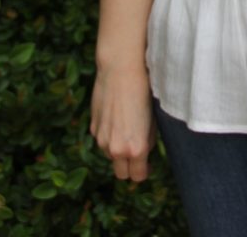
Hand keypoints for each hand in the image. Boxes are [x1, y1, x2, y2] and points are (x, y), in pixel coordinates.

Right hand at [90, 64, 155, 181]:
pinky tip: (117, 116)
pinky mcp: (93, 127)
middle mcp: (116, 148)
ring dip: (118, 149)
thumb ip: (147, 140)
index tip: (147, 164)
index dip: (144, 171)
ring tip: (128, 127)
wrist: (121, 69)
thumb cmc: (144, 90)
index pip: (137, 176)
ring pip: (110, 156)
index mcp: (135, 148)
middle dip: (129, 166)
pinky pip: (102, 140)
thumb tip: (144, 152)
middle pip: (121, 173)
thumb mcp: (154, 119)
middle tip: (137, 152)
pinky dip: (109, 135)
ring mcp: (102, 139)